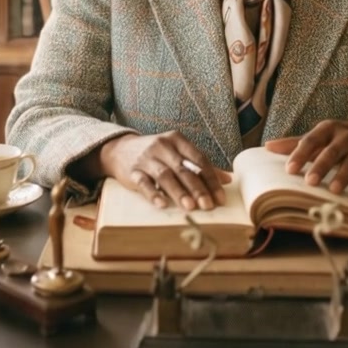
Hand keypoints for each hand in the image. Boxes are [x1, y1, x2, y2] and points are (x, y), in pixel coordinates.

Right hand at [99, 132, 229, 210]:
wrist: (119, 149)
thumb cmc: (155, 154)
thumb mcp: (177, 153)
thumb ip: (200, 165)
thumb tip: (228, 179)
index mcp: (177, 140)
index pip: (199, 159)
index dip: (211, 179)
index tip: (220, 198)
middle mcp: (162, 146)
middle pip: (183, 168)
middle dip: (197, 188)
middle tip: (208, 205)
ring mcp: (146, 158)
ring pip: (165, 175)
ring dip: (178, 192)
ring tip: (190, 207)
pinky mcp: (131, 171)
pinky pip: (143, 182)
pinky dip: (153, 194)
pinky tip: (162, 204)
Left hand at [266, 121, 347, 201]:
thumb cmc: (336, 139)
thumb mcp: (318, 137)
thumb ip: (294, 143)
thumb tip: (267, 147)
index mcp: (327, 129)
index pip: (311, 140)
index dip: (300, 154)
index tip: (289, 170)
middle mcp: (345, 137)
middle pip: (332, 151)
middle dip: (321, 166)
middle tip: (310, 181)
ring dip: (343, 177)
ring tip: (334, 191)